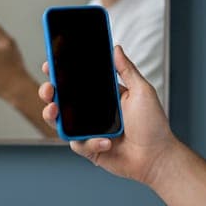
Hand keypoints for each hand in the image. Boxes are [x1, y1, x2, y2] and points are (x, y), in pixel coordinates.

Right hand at [39, 46, 179, 187]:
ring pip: (61, 123)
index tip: (49, 65)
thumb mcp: (142, 91)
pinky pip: (78, 144)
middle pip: (62, 100)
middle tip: (49, 89)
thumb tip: (116, 48)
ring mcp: (89, 131)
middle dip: (49, 93)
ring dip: (52, 116)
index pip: (77, 81)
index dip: (61, 73)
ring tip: (54, 110)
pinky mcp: (90, 149)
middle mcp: (93, 113)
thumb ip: (127, 70)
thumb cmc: (153, 125)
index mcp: (104, 97)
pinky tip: (107, 141)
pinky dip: (91, 142)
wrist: (157, 156)